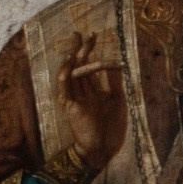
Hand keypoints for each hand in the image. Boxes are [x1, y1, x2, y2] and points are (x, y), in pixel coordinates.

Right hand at [56, 31, 124, 171]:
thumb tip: (117, 64)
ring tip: (81, 44)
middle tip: (84, 33)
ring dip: (76, 58)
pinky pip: (64, 88)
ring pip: (71, 74)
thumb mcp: (117, 101)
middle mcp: (81, 93)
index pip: (89, 66)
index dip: (91, 51)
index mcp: (92, 91)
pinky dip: (66, 75)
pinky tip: (69, 63)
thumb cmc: (111, 129)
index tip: (94, 36)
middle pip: (78, 66)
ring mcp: (74, 99)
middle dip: (81, 49)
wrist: (103, 150)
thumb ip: (114, 83)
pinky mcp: (70, 107)